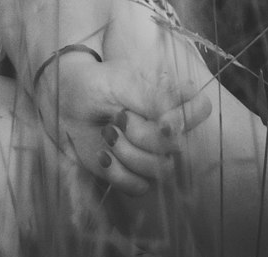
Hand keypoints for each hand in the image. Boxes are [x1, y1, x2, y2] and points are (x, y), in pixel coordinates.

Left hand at [35, 48, 211, 196]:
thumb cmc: (96, 84)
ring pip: (161, 171)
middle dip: (143, 136)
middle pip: (177, 147)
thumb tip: (176, 122)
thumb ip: (152, 98)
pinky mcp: (135, 174)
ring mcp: (152, 153)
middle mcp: (167, 128)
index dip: (185, 120)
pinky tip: (103, 155)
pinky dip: (117, 172)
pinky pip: (139, 187)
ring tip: (107, 133)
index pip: (201, 109)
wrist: (65, 103)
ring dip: (128, 153)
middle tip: (118, 117)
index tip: (161, 120)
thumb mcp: (122, 81)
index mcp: (169, 98)